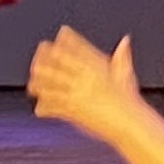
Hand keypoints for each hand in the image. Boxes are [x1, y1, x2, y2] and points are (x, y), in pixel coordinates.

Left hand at [27, 26, 147, 134]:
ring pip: (47, 81)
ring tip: (34, 85)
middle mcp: (83, 76)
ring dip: (39, 82)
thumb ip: (122, 56)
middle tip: (38, 60)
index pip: (74, 45)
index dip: (61, 40)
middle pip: (55, 59)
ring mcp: (76, 93)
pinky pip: (50, 105)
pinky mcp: (72, 110)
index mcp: (95, 65)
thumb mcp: (125, 73)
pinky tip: (40, 108)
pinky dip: (43, 107)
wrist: (129, 123)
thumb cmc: (129, 100)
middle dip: (43, 57)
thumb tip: (126, 39)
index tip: (54, 41)